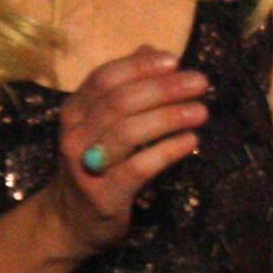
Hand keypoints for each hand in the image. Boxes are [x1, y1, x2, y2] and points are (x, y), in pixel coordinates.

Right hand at [45, 47, 208, 255]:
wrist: (71, 222)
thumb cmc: (96, 164)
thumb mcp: (102, 124)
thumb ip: (126, 87)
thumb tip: (155, 50)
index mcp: (75, 111)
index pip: (105, 78)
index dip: (139, 66)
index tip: (174, 60)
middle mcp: (76, 134)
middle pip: (119, 102)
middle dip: (163, 88)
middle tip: (200, 82)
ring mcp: (87, 164)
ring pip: (128, 132)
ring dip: (169, 117)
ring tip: (201, 112)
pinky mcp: (105, 193)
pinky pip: (138, 167)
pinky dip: (166, 151)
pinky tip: (190, 141)